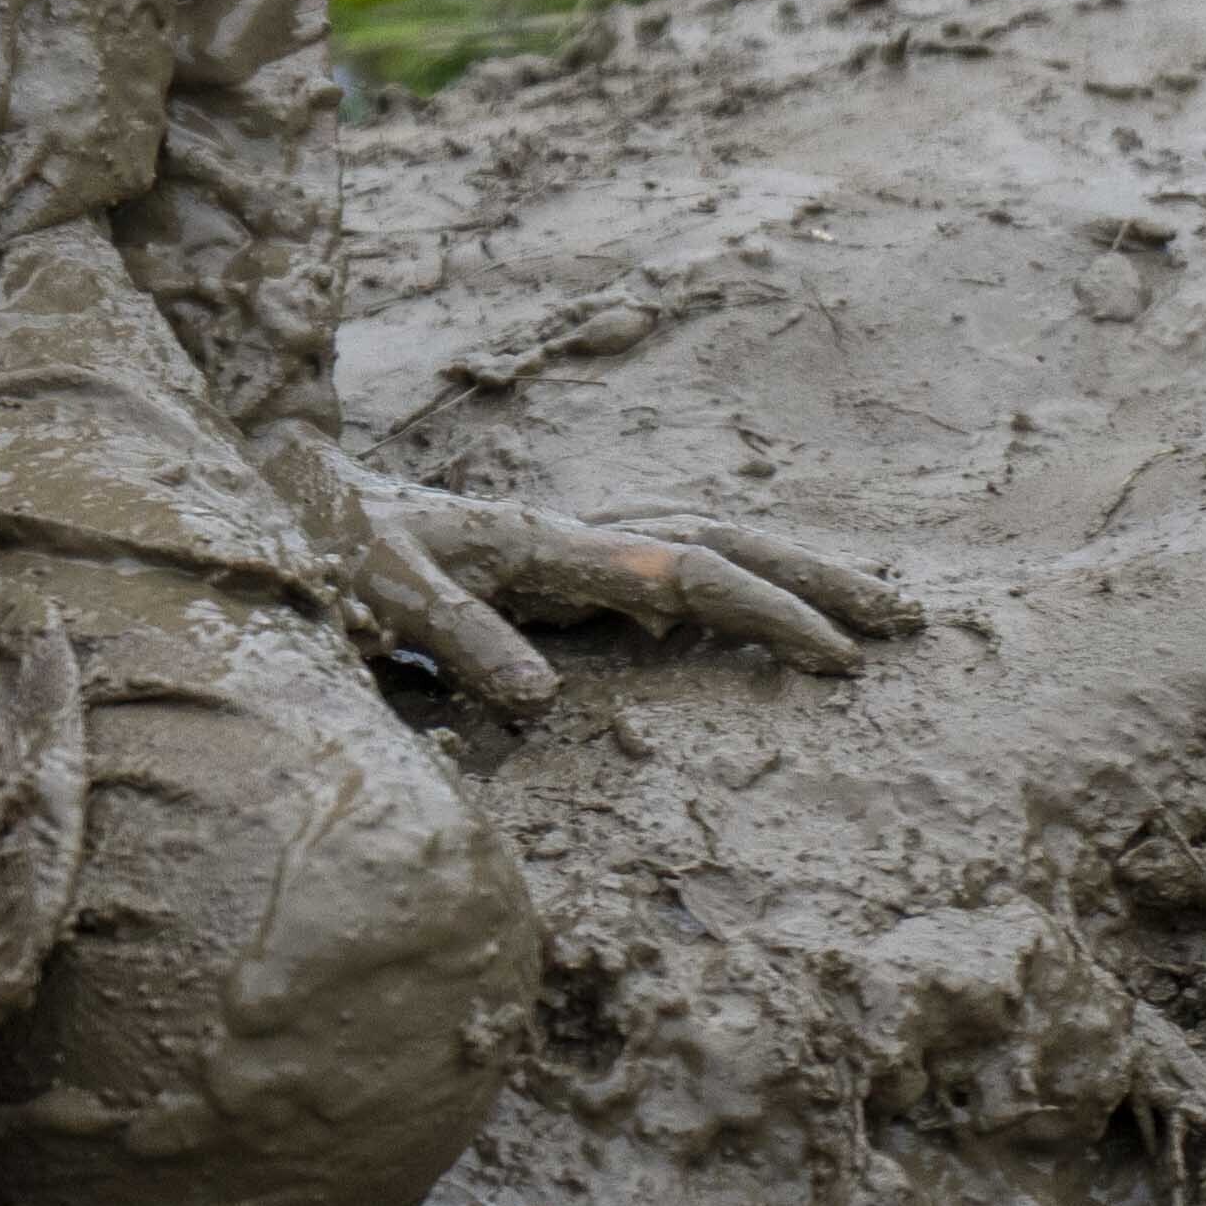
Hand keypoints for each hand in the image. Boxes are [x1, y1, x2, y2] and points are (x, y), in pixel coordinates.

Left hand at [310, 466, 919, 714]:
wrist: (297, 504)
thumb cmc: (336, 548)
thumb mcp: (383, 592)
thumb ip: (458, 638)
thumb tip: (546, 701)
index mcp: (553, 542)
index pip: (688, 570)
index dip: (767, 610)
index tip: (838, 660)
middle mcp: (580, 536)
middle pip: (724, 541)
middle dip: (817, 579)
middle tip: (908, 618)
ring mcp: (577, 549)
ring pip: (709, 543)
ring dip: (790, 574)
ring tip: (875, 613)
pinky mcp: (563, 570)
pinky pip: (671, 570)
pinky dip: (735, 584)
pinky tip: (766, 622)